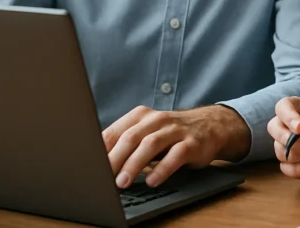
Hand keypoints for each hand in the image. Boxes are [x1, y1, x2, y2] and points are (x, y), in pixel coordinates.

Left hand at [103, 104, 249, 188]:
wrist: (210, 126)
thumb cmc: (170, 134)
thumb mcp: (146, 133)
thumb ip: (125, 143)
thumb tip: (95, 162)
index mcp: (141, 116)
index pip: (115, 131)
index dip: (100, 150)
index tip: (88, 167)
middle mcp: (157, 120)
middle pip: (131, 137)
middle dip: (115, 158)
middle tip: (102, 178)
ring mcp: (175, 130)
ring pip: (151, 144)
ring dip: (134, 164)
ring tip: (123, 182)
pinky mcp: (192, 143)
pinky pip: (176, 155)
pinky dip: (163, 169)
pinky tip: (153, 181)